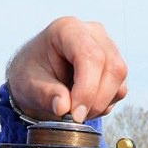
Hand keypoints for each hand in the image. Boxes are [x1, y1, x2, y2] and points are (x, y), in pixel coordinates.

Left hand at [6, 17, 127, 122]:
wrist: (33, 77)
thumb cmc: (30, 74)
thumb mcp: (28, 86)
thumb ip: (45, 95)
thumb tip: (63, 108)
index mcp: (67, 29)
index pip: (90, 56)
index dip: (87, 88)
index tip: (75, 114)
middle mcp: (92, 33)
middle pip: (112, 67)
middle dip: (96, 100)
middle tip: (75, 118)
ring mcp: (107, 47)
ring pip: (119, 79)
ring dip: (101, 103)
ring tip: (75, 111)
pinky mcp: (114, 65)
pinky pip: (120, 89)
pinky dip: (104, 104)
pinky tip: (84, 105)